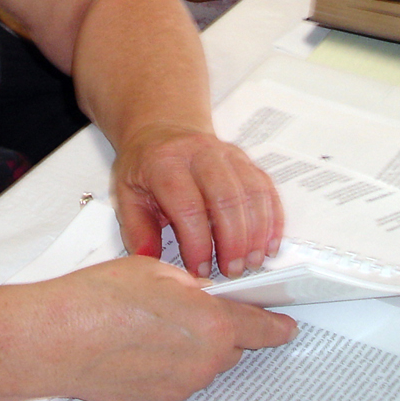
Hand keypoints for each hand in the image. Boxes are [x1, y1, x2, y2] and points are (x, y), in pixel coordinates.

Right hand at [39, 257, 296, 400]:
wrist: (57, 339)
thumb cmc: (98, 300)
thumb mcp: (156, 272)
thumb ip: (192, 286)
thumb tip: (202, 295)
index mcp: (212, 323)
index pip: (262, 327)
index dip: (276, 324)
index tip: (286, 325)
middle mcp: (204, 361)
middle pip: (232, 345)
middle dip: (222, 328)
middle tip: (191, 308)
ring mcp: (182, 385)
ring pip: (204, 362)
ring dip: (193, 344)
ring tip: (154, 323)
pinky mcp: (160, 399)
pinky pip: (180, 377)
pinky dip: (171, 361)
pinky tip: (141, 343)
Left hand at [110, 125, 283, 279]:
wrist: (162, 130)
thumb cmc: (145, 165)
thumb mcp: (127, 194)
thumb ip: (137, 230)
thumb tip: (149, 262)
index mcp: (165, 162)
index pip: (187, 206)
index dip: (198, 242)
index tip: (200, 269)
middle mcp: (199, 153)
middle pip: (226, 198)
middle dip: (233, 241)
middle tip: (232, 270)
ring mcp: (227, 154)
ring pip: (251, 192)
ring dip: (256, 232)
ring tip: (251, 262)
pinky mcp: (246, 160)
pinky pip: (266, 188)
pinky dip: (272, 219)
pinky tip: (269, 244)